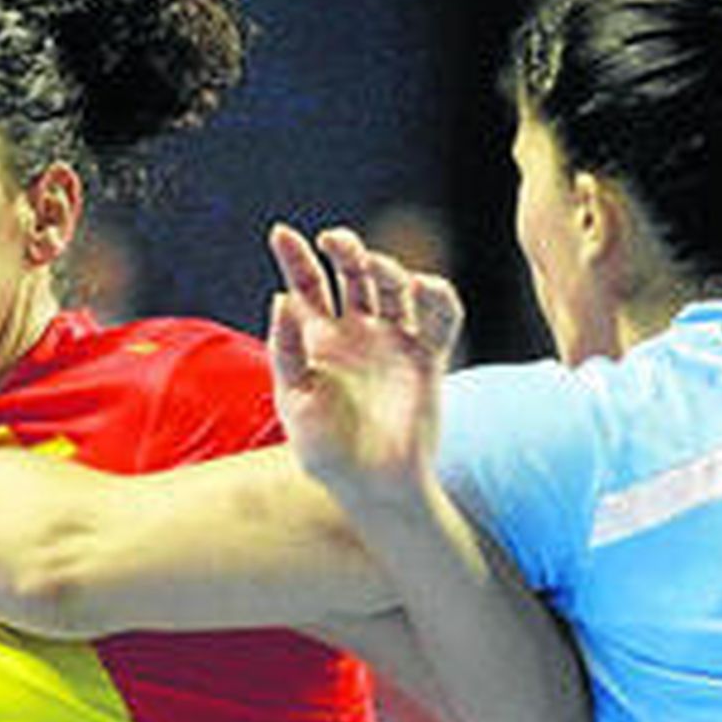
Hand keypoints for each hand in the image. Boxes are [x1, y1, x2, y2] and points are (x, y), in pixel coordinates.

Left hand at [266, 223, 463, 505]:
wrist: (374, 487)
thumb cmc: (326, 451)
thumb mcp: (293, 400)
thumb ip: (286, 351)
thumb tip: (281, 298)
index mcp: (319, 340)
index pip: (307, 286)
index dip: (295, 258)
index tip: (280, 233)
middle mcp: (358, 333)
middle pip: (353, 275)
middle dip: (345, 251)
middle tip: (335, 241)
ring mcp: (395, 342)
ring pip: (395, 287)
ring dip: (387, 268)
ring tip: (375, 267)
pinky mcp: (429, 358)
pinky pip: (441, 318)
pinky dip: (438, 296)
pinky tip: (422, 287)